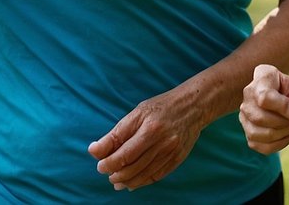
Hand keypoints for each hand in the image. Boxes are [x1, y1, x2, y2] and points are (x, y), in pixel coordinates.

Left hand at [87, 87, 205, 190]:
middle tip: (106, 172)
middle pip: (132, 167)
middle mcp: (161, 142)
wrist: (193, 106)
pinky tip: (132, 181)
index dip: (108, 162)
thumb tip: (95, 150)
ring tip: (116, 180)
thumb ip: (117, 133)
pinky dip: (141, 182)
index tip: (99, 164)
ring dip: (125, 181)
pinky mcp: (177, 160)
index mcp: (149, 128)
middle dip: (114, 173)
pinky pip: (155, 177)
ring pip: (143, 175)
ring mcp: (171, 152)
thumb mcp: (138, 112)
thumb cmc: (162, 107)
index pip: (123, 153)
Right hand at [240, 64, 288, 153]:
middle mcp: (249, 93)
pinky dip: (277, 144)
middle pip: (259, 117)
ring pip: (256, 133)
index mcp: (263, 75)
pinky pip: (258, 145)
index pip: (265, 97)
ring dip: (281, 134)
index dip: (283, 107)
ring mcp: (246, 113)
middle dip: (284, 123)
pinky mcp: (249, 131)